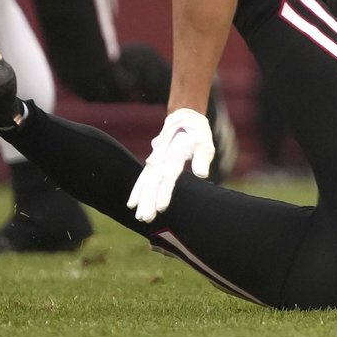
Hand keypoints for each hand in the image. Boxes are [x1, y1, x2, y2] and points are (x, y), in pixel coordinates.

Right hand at [126, 108, 214, 222]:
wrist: (183, 118)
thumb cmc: (196, 133)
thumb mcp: (204, 142)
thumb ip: (203, 158)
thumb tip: (202, 174)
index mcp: (174, 154)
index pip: (168, 177)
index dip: (164, 193)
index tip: (160, 208)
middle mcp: (160, 159)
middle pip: (153, 183)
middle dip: (148, 201)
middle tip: (145, 218)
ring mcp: (154, 161)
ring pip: (145, 183)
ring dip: (141, 199)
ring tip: (139, 216)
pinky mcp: (152, 163)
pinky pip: (142, 179)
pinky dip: (136, 191)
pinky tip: (132, 204)